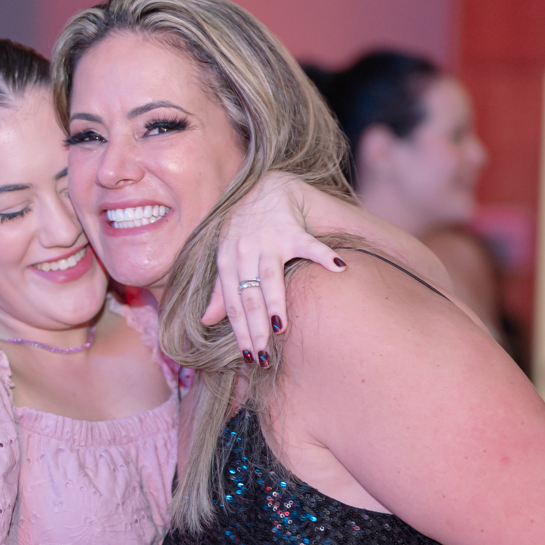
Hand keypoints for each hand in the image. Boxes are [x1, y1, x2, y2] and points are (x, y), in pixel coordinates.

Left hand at [202, 172, 345, 358]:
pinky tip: (338, 269)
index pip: (233, 305)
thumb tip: (206, 320)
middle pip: (249, 297)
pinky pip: (309, 244)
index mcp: (227, 263)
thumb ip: (219, 290)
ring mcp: (269, 241)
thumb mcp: (225, 257)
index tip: (249, 357)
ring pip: (270, 277)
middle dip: (255, 328)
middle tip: (263, 357)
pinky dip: (323, 255)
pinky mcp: (292, 229)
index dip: (240, 332)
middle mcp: (244, 253)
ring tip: (281, 328)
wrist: (262, 187)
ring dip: (275, 302)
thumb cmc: (242, 228)